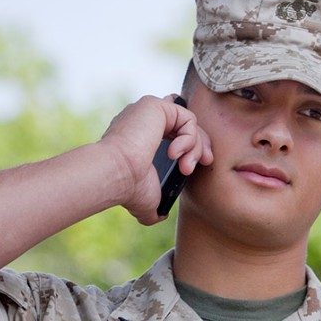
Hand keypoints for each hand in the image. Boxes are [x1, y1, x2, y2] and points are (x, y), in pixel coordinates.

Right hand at [99, 94, 212, 223]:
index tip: (193, 167)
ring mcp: (148, 111)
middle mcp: (144, 120)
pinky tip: (175, 154)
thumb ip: (156, 202)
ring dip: (195, 148)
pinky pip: (187, 118)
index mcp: (141, 136)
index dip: (191, 146)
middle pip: (186, 125)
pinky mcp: (155, 106)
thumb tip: (160, 215)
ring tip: (185, 167)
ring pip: (189, 124)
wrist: (117, 175)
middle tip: (203, 164)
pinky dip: (189, 138)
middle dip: (200, 147)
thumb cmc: (128, 188)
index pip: (173, 129)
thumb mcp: (147, 198)